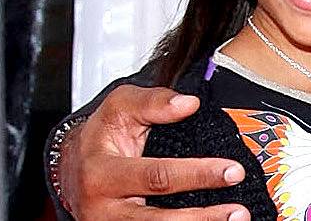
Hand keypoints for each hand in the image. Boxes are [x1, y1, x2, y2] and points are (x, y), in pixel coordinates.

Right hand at [59, 85, 247, 220]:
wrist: (72, 165)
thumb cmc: (102, 135)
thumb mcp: (120, 106)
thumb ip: (154, 102)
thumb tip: (190, 104)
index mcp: (102, 173)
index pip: (157, 176)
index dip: (197, 174)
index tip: (232, 171)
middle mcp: (104, 208)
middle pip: (159, 217)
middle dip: (203, 216)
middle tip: (238, 210)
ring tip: (234, 220)